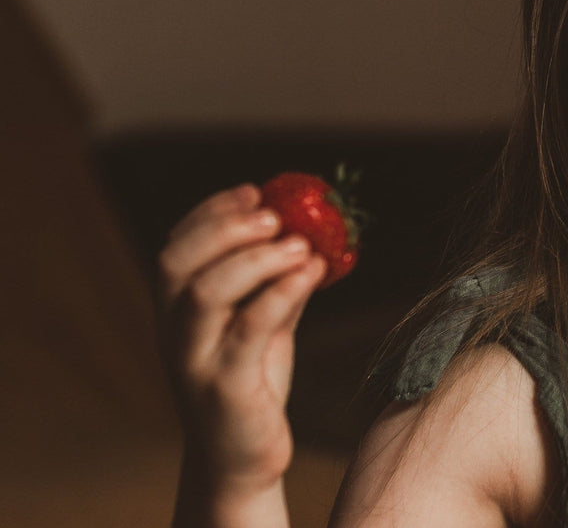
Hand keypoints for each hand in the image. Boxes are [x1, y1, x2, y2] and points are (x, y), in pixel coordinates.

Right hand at [157, 184, 326, 499]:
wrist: (243, 456)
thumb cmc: (251, 381)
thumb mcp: (265, 322)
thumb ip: (278, 281)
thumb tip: (312, 233)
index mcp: (176, 309)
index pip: (176, 246)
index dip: (211, 212)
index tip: (255, 191)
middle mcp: (174, 331)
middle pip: (177, 263)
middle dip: (224, 229)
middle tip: (275, 214)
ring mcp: (194, 360)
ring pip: (204, 294)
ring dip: (255, 259)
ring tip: (301, 244)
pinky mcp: (224, 388)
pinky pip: (246, 331)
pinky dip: (279, 294)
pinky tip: (310, 274)